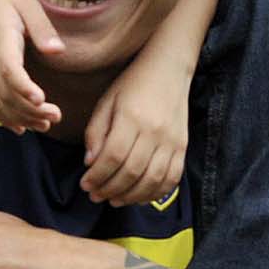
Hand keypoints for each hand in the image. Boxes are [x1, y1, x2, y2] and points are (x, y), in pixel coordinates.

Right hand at [0, 0, 63, 132]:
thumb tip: (57, 51)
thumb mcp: (27, 2)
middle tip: (56, 116)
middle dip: (30, 110)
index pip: (8, 69)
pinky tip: (21, 127)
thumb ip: (42, 28)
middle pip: (4, 93)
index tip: (41, 100)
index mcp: (0, 39)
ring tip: (45, 125)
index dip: (23, 88)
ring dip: (19, 117)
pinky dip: (2, 117)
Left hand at [83, 60, 188, 206]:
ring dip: (130, 196)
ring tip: (114, 199)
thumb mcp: (106, 101)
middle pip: (131, 172)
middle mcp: (154, 131)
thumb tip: (90, 164)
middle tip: (94, 196)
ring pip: (152, 180)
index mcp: (132, 117)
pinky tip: (138, 196)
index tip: (85, 184)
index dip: (97, 176)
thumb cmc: (132, 84)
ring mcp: (172, 140)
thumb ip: (96, 132)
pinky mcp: (183, 146)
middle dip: (109, 189)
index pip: (113, 157)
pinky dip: (155, 193)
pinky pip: (172, 178)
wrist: (169, 68)